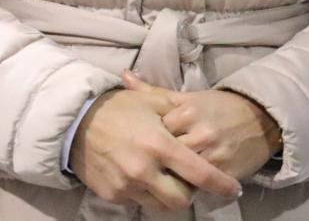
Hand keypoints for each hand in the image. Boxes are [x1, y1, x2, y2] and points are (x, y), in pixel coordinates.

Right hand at [69, 87, 242, 211]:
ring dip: (169, 196)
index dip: (220, 184)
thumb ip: (179, 113)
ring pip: (160, 206)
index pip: (199, 173)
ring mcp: (127, 185)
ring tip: (168, 178)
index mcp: (160, 144)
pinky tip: (145, 176)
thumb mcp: (152, 102)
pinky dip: (147, 193)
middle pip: (181, 200)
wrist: (75, 122)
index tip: (233, 189)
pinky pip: (139, 202)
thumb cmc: (118, 108)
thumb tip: (202, 123)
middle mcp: (144, 170)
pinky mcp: (112, 195)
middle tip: (192, 181)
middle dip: (191, 193)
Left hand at [123, 72, 281, 182]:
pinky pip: (196, 187)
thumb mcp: (188, 98)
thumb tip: (123, 77)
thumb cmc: (219, 107)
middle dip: (156, 161)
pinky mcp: (224, 172)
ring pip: (179, 174)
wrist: (260, 119)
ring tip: (164, 175)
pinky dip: (187, 187)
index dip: (148, 140)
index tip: (144, 142)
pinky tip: (181, 184)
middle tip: (149, 163)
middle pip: (165, 155)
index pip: (154, 132)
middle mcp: (200, 133)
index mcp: (188, 111)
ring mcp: (213, 154)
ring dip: (170, 177)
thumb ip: (153, 92)